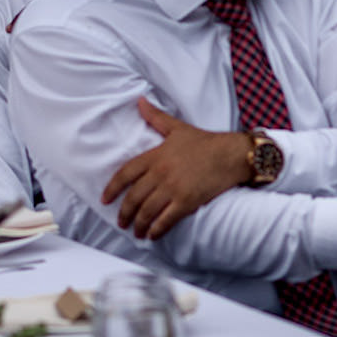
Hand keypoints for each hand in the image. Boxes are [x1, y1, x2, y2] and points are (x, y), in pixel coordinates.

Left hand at [102, 99, 255, 237]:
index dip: (112, 189)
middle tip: (122, 222)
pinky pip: (166, 219)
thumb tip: (139, 101)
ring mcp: (173, 189)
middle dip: (125, 213)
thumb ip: (155, 117)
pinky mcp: (187, 202)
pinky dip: (157, 230)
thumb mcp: (177, 128)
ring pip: (147, 211)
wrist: (231, 154)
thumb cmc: (205, 141)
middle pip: (134, 197)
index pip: (125, 174)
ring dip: (139, 225)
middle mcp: (160, 173)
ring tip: (136, 232)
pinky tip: (153, 235)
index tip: (105, 200)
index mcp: (155, 155)